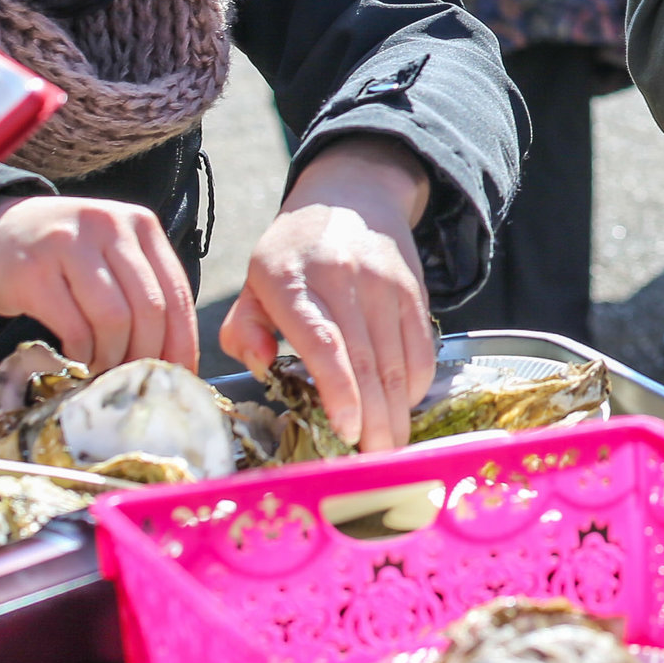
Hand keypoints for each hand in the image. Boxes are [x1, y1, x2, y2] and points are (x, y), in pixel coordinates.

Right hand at [0, 196, 196, 371]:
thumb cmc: (60, 253)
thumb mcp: (109, 253)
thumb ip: (142, 288)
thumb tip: (176, 353)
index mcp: (140, 224)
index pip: (176, 290)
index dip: (183, 340)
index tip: (182, 374)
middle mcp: (109, 227)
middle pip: (150, 307)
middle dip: (148, 353)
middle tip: (136, 378)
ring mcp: (70, 246)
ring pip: (115, 319)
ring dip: (114, 356)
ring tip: (105, 369)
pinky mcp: (34, 272)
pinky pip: (74, 327)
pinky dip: (82, 353)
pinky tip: (77, 358)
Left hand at [221, 135, 434, 452]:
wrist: (353, 195)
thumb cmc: (293, 252)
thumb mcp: (253, 282)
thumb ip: (242, 329)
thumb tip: (260, 367)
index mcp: (292, 279)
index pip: (323, 340)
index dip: (339, 389)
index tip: (345, 430)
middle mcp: (344, 279)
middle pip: (367, 362)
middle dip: (373, 421)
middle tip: (371, 466)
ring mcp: (385, 284)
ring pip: (398, 361)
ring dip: (396, 413)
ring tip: (388, 452)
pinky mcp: (414, 291)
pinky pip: (421, 348)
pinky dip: (414, 386)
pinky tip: (401, 409)